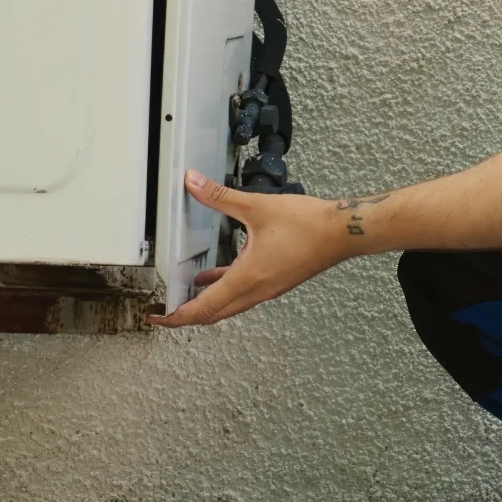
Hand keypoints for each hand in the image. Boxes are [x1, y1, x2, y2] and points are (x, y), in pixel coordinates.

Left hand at [148, 170, 360, 326]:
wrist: (343, 233)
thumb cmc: (307, 224)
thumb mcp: (256, 206)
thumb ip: (219, 196)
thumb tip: (192, 183)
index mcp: (248, 278)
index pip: (203, 308)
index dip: (176, 316)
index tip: (158, 317)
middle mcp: (256, 290)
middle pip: (213, 315)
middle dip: (185, 315)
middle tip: (163, 311)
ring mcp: (267, 289)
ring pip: (228, 306)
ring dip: (205, 304)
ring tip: (183, 294)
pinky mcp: (276, 282)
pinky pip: (242, 294)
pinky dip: (223, 290)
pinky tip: (215, 275)